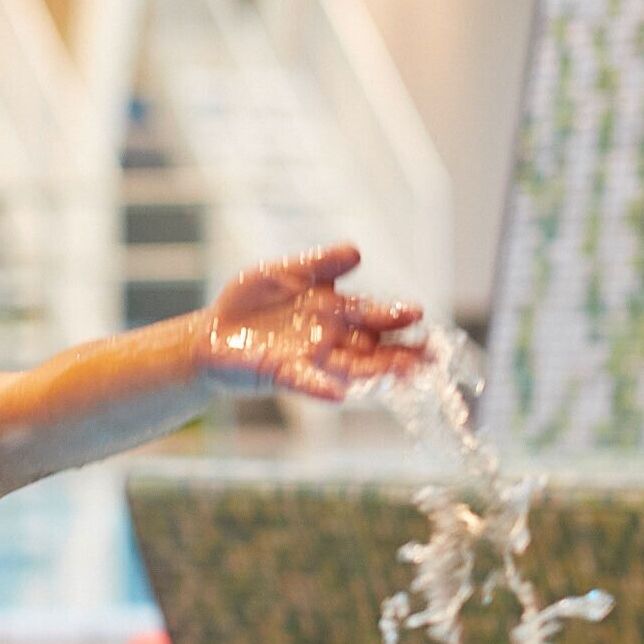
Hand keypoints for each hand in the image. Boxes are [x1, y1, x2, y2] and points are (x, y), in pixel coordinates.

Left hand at [193, 245, 423, 400]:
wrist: (211, 332)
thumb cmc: (251, 302)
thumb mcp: (286, 272)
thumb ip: (321, 264)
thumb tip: (357, 250)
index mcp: (335, 312)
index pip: (374, 315)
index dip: (396, 316)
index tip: (419, 314)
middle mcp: (329, 339)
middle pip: (373, 347)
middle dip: (402, 351)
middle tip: (432, 354)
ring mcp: (309, 359)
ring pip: (351, 367)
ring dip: (378, 371)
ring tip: (405, 372)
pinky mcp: (282, 373)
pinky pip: (305, 381)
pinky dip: (320, 386)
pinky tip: (337, 393)